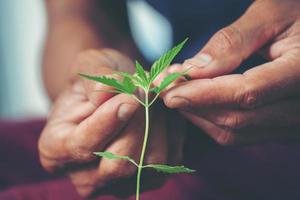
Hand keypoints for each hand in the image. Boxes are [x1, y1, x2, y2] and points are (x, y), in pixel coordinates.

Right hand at [38, 49, 184, 196]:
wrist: (115, 94)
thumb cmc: (97, 82)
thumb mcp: (89, 66)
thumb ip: (94, 79)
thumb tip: (107, 92)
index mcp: (56, 149)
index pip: (83, 145)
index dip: (109, 121)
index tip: (130, 96)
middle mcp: (84, 176)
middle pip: (118, 163)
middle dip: (139, 123)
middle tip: (147, 91)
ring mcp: (118, 184)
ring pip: (149, 164)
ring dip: (158, 124)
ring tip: (154, 98)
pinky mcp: (148, 180)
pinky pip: (170, 160)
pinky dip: (172, 132)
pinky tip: (164, 111)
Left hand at [162, 0, 299, 144]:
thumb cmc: (298, 11)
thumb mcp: (271, 14)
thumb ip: (233, 42)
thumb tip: (194, 69)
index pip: (246, 93)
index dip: (202, 94)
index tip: (169, 90)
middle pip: (237, 119)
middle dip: (194, 105)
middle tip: (164, 88)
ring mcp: (294, 121)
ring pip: (236, 132)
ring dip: (200, 115)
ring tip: (177, 93)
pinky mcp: (283, 125)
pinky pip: (242, 134)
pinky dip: (213, 120)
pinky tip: (197, 103)